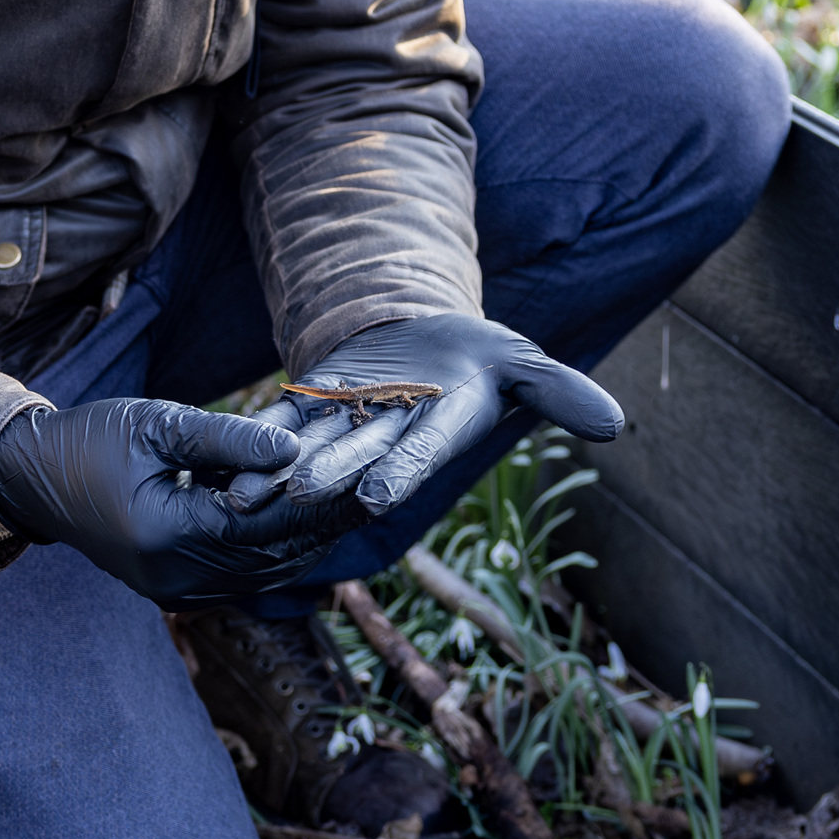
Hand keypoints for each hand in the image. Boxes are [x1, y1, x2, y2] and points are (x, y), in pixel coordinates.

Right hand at [0, 398, 373, 605]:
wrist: (36, 479)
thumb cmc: (92, 440)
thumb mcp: (158, 424)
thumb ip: (228, 438)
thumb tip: (296, 449)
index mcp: (169, 536)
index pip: (266, 523)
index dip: (320, 500)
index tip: (368, 473)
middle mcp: (178, 578)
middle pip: (274, 555)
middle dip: (327, 523)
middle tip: (380, 490)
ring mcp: (178, 592)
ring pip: (266, 572)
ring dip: (310, 540)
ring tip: (358, 505)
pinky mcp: (178, 589)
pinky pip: (245, 575)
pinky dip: (280, 549)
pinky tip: (310, 522)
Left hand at [239, 315, 625, 517]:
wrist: (424, 340)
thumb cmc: (479, 356)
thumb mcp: (519, 360)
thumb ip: (557, 391)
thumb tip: (617, 425)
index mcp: (441, 429)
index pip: (421, 454)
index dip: (399, 473)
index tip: (376, 495)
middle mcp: (392, 439)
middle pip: (357, 459)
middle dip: (326, 478)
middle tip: (294, 497)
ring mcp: (349, 428)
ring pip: (312, 454)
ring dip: (277, 477)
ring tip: (240, 498)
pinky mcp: (315, 410)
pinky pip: (283, 428)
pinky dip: (256, 445)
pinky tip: (222, 469)